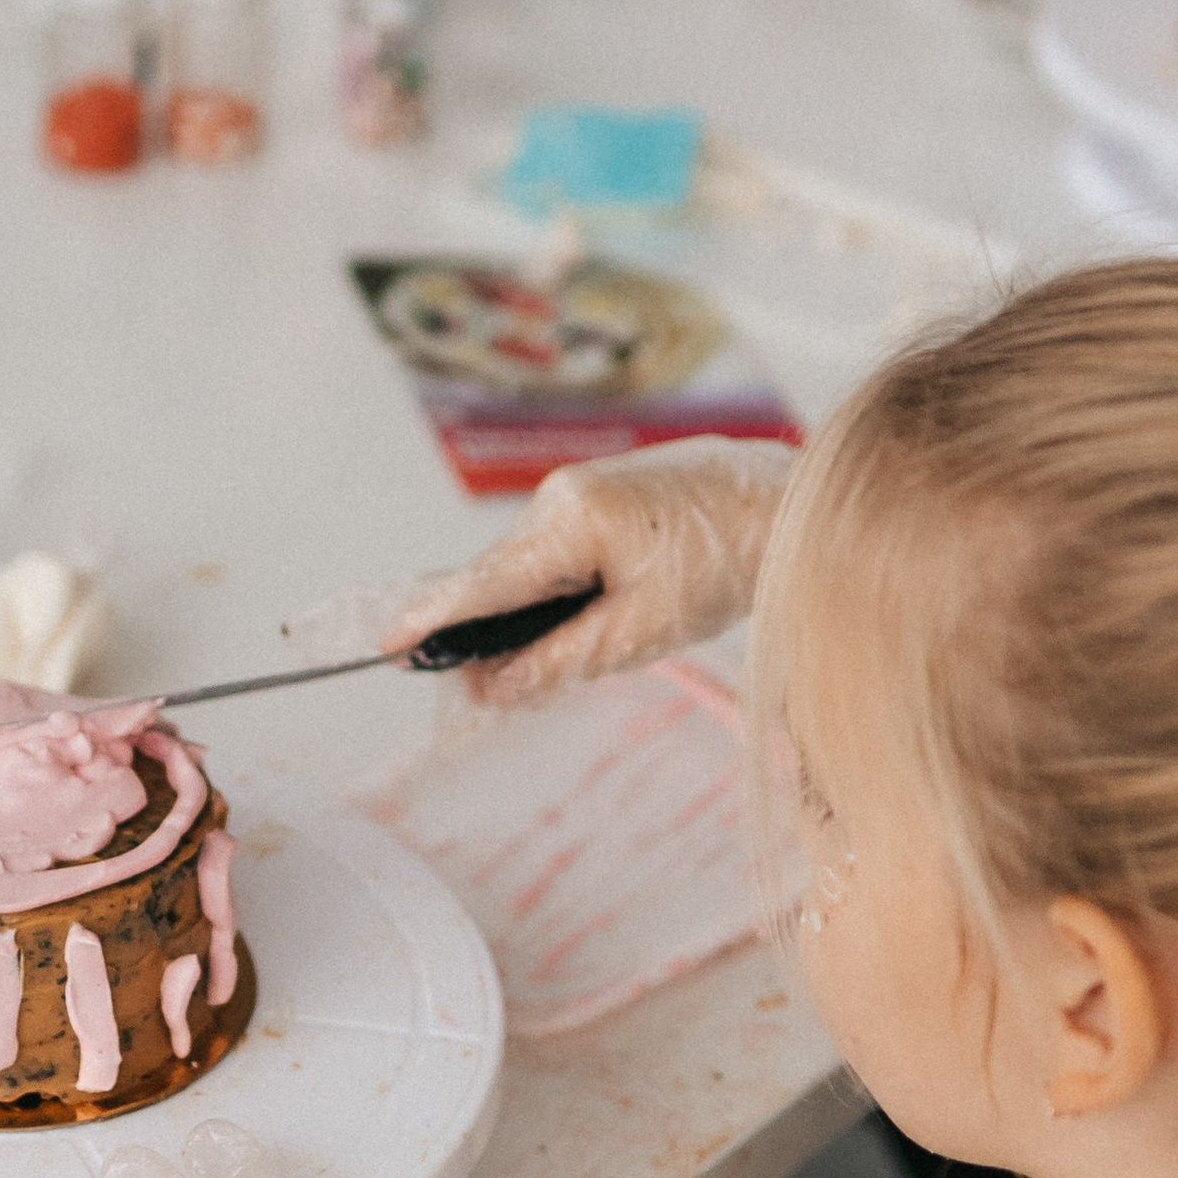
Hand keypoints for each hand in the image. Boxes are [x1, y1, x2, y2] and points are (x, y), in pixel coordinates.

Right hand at [379, 434, 793, 706]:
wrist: (788, 503)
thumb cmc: (728, 561)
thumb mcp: (644, 628)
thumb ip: (560, 659)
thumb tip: (492, 688)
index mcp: (571, 520)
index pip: (485, 583)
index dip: (434, 619)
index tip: (389, 645)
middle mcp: (562, 494)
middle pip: (502, 577)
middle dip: (489, 632)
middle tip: (481, 688)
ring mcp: (582, 488)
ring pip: (532, 566)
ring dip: (533, 612)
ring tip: (562, 654)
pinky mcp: (603, 494)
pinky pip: (560, 550)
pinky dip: (561, 589)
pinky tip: (593, 615)